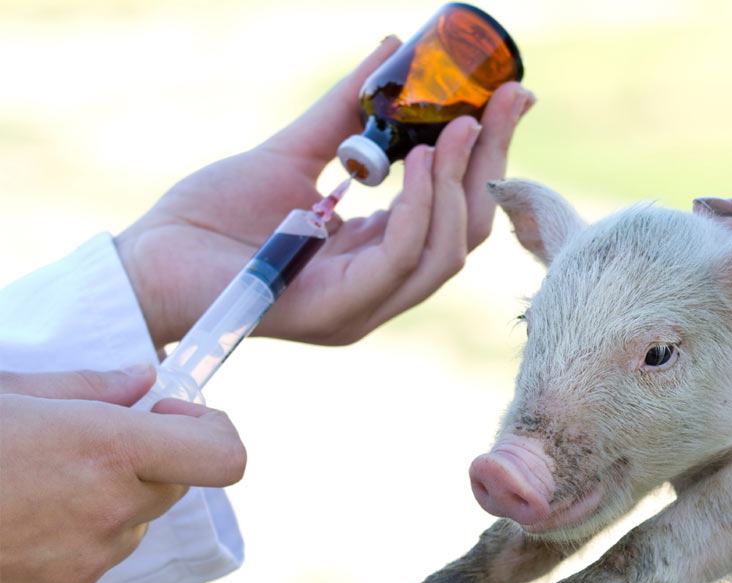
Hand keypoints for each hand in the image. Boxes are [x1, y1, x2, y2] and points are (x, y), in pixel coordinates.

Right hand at [0, 366, 246, 582]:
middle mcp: (110, 509)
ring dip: (107, 499)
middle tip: (88, 439)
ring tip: (32, 480)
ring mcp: (85, 561)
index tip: (174, 412)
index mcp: (107, 447)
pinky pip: (93, 560)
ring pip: (133, 522)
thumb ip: (86, 386)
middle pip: (174, 484)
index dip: (212, 429)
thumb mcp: (6, 390)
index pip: (223, 455)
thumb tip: (142, 377)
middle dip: (148, 458)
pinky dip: (73, 537)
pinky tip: (16, 518)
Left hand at [117, 36, 535, 346]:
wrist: (149, 261)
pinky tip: (417, 163)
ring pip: (444, 252)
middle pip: (466, 231)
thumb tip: (391, 50)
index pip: (456, 209)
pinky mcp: (336, 313)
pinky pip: (399, 263)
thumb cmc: (211, 216)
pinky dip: (417, 211)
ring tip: (456, 126)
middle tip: (503, 101)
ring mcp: (364, 305)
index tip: (511, 96)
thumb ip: (348, 112)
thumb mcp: (295, 152)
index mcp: (379, 252)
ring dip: (458, 185)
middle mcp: (382, 285)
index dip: (489, 155)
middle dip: (491, 164)